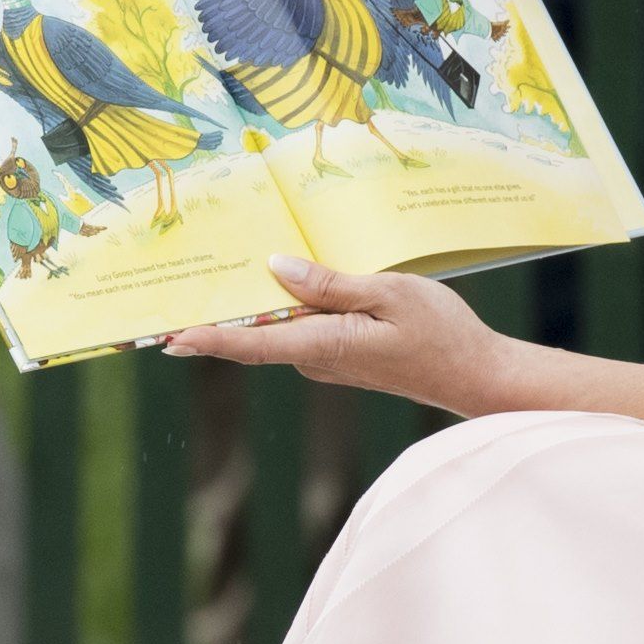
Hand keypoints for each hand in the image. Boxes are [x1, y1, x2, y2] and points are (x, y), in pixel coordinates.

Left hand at [164, 254, 539, 411]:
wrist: (476, 376)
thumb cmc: (442, 333)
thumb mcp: (390, 293)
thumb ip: (331, 284)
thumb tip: (277, 267)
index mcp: (325, 344)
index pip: (252, 343)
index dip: (207, 338)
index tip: (167, 337)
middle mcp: (316, 359)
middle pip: (254, 335)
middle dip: (212, 317)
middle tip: (169, 292)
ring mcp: (326, 361)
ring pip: (276, 330)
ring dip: (248, 307)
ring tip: (213, 272)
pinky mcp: (339, 356)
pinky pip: (298, 329)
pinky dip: (281, 308)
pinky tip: (274, 280)